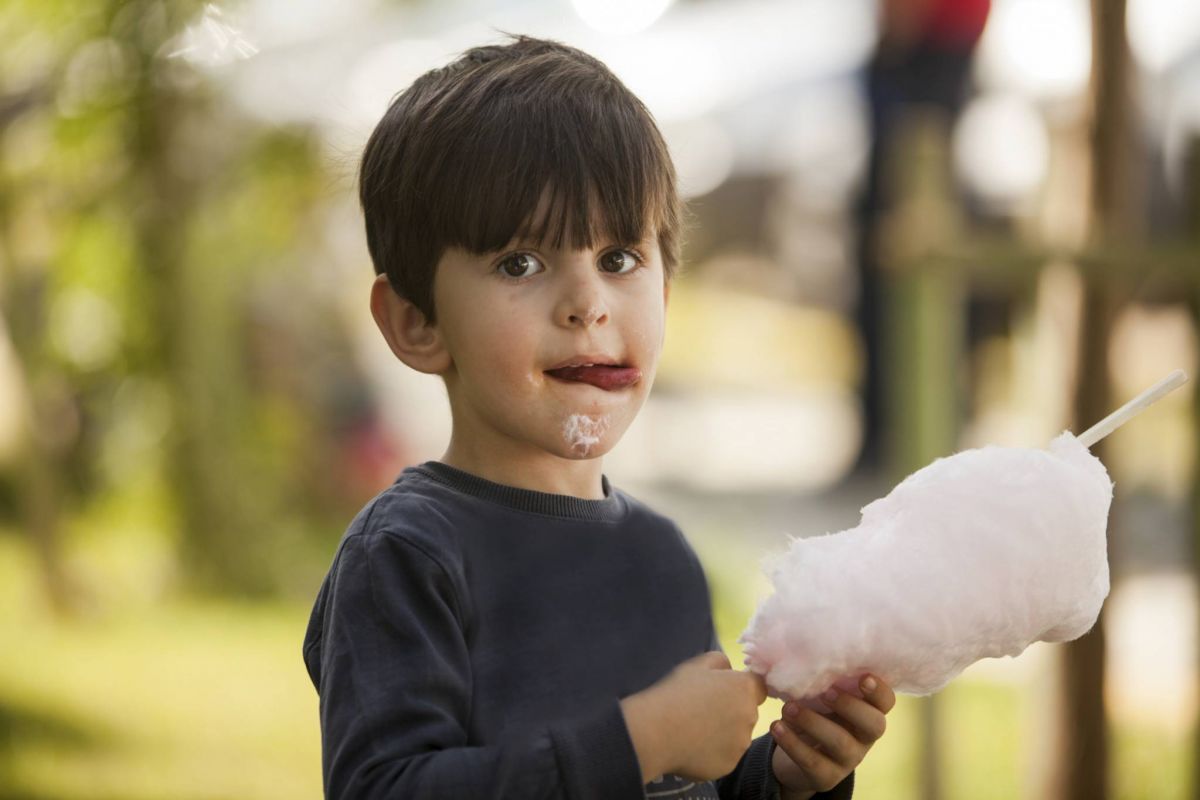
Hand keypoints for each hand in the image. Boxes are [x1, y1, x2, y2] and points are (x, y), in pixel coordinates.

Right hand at [621, 651, 765, 782]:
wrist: (656, 731)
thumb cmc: (677, 692)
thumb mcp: (698, 664)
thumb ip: (722, 663)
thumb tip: (730, 672)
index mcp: (745, 689)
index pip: (759, 686)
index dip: (742, 687)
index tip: (723, 690)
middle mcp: (750, 717)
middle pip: (747, 712)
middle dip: (731, 710)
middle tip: (703, 710)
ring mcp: (741, 745)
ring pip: (737, 736)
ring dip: (723, 733)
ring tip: (694, 730)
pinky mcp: (729, 765)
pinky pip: (725, 756)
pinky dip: (713, 752)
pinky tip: (692, 746)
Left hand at [769, 674, 894, 798]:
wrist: (794, 754)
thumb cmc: (813, 712)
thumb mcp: (820, 696)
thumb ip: (822, 679)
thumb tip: (802, 652)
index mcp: (867, 711)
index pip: (886, 702)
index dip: (879, 690)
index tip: (863, 677)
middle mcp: (864, 737)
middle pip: (874, 724)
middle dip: (850, 706)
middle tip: (826, 692)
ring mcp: (848, 759)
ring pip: (840, 743)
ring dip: (813, 722)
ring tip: (789, 708)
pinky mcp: (826, 777)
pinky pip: (812, 762)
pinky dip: (792, 743)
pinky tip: (777, 726)